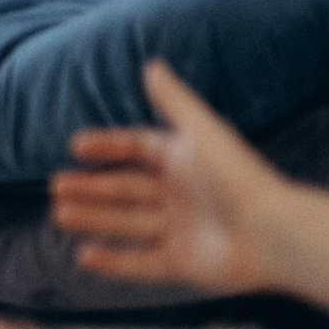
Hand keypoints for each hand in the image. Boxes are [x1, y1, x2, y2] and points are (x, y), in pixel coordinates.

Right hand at [48, 59, 288, 291]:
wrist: (272, 232)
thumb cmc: (237, 176)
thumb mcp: (202, 131)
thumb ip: (174, 101)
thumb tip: (151, 64)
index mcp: (184, 161)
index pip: (137, 149)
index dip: (108, 146)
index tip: (76, 147)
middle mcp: (180, 195)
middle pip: (125, 189)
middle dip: (91, 188)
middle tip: (56, 186)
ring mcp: (180, 231)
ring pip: (126, 223)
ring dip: (93, 219)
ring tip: (59, 214)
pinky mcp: (182, 264)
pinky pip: (140, 262)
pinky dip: (113, 261)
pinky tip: (83, 255)